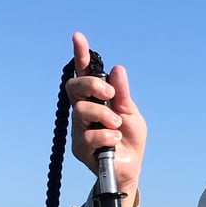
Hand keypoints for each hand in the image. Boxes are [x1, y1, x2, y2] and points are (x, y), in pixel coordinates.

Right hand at [65, 31, 146, 206]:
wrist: (130, 169)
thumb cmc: (130, 140)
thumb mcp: (131, 114)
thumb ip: (123, 94)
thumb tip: (117, 69)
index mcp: (96, 99)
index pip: (84, 73)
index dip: (80, 55)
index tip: (78, 38)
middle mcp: (83, 111)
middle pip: (74, 87)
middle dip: (91, 85)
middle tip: (110, 94)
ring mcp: (79, 128)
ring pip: (81, 111)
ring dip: (103, 115)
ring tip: (117, 126)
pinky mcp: (80, 148)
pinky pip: (88, 135)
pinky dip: (105, 136)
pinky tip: (115, 140)